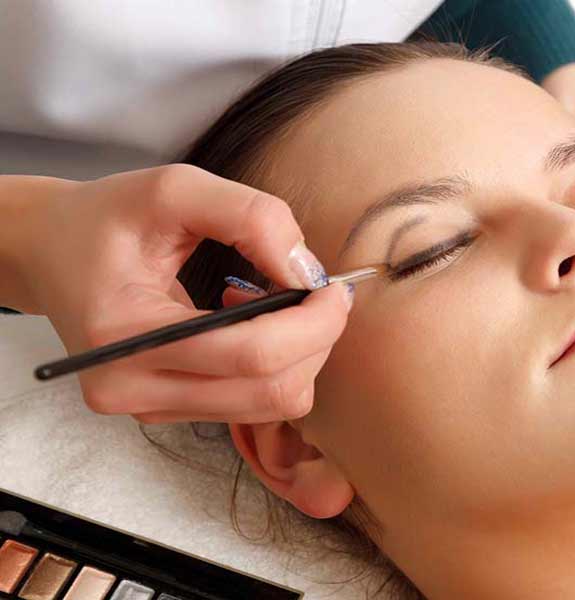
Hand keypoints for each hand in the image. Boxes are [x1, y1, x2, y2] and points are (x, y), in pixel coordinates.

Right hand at [1, 165, 352, 422]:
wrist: (50, 252)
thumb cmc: (106, 218)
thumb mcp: (173, 188)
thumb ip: (250, 217)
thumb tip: (307, 270)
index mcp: (127, 335)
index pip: (251, 354)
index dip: (314, 323)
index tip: (335, 287)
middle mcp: (131, 388)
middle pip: (270, 391)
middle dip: (317, 341)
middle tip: (323, 294)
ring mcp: (147, 409)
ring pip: (269, 405)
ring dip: (299, 354)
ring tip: (274, 301)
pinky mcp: (164, 412)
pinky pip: (251, 405)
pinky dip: (274, 365)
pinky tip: (253, 322)